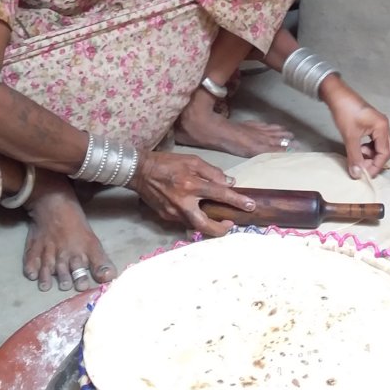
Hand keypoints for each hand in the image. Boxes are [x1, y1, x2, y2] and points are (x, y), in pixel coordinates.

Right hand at [130, 151, 255, 235]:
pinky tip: (199, 213)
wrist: (139, 171)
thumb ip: (212, 172)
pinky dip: (195, 219)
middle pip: (206, 225)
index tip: (250, 206)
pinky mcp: (165, 217)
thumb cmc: (168, 163)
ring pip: (195, 226)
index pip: (220, 194)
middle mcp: (183, 202)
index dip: (237, 201)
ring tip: (218, 218)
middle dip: (221, 229)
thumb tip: (229, 183)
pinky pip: (184, 222)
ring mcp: (173, 212)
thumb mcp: (192, 160)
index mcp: (191, 184)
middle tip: (230, 224)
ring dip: (208, 225)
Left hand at [320, 76, 389, 178]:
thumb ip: (354, 156)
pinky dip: (368, 148)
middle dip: (375, 161)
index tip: (364, 175)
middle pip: (386, 150)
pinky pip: (374, 141)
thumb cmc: (345, 112)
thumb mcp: (350, 136)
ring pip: (380, 146)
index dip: (375, 166)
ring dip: (371, 154)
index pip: (384, 153)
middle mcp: (384, 126)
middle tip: (362, 167)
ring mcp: (378, 124)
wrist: (337, 95)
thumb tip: (357, 174)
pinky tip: (358, 148)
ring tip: (358, 155)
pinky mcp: (372, 124)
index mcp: (382, 127)